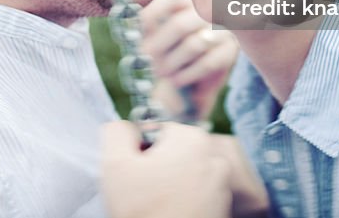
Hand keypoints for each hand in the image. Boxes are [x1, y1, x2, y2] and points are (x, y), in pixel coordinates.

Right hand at [101, 121, 230, 217]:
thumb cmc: (145, 211)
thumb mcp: (116, 164)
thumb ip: (117, 133)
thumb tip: (124, 129)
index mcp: (193, 139)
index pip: (157, 132)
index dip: (141, 152)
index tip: (137, 173)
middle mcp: (215, 159)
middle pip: (173, 153)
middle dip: (157, 169)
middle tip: (144, 192)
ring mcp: (223, 186)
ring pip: (184, 176)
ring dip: (170, 187)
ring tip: (156, 207)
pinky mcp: (223, 210)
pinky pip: (196, 197)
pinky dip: (183, 204)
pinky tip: (168, 215)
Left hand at [141, 0, 237, 121]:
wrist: (189, 80)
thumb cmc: (168, 52)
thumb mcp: (154, 35)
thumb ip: (144, 26)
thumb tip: (125, 21)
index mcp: (187, 0)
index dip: (151, 16)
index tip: (137, 37)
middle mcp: (208, 10)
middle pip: (180, 25)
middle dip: (159, 46)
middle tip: (146, 60)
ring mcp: (222, 29)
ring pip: (194, 45)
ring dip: (172, 62)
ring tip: (161, 72)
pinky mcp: (230, 52)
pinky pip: (207, 63)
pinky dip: (187, 74)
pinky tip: (176, 80)